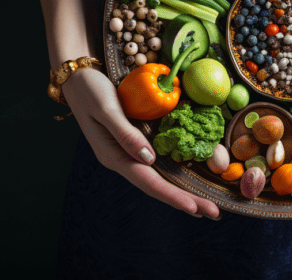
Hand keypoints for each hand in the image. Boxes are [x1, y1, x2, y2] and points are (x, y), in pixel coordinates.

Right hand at [62, 68, 220, 218]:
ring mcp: (126, 154)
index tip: (196, 208)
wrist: (76, 78)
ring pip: (157, 180)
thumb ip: (126, 134)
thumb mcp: (106, 109)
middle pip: (157, 187)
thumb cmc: (90, 90)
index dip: (174, 196)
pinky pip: (155, 167)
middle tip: (215, 213)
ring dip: (181, 194)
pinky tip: (186, 184)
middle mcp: (121, 160)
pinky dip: (173, 178)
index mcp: (114, 156)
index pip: (149, 182)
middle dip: (186, 201)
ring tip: (205, 206)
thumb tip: (149, 158)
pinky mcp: (132, 145)